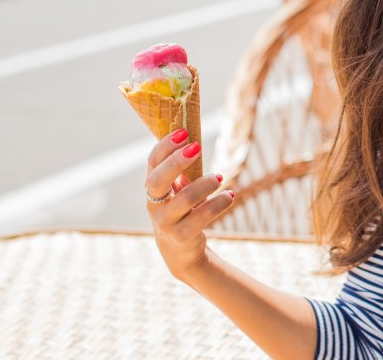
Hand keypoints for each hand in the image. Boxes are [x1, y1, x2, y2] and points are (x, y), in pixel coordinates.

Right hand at [145, 129, 235, 278]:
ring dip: (205, 184)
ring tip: (219, 178)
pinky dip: (219, 204)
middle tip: (197, 147)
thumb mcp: (177, 189)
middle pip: (158, 180)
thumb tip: (194, 138)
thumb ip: (181, 169)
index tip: (184, 132)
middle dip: (176, 162)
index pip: (152, 162)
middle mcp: (153, 204)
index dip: (165, 145)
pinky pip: (202, 217)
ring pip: (184, 199)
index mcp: (151, 187)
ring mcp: (166, 222)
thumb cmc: (182, 210)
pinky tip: (230, 195)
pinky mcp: (182, 236)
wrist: (180, 250)